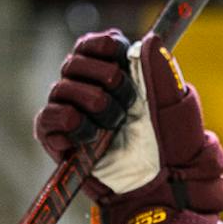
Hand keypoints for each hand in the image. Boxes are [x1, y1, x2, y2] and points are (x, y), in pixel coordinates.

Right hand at [33, 29, 222, 223]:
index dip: (105, 47)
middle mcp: (89, 90)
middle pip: (74, 61)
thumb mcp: (174, 102)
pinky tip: (89, 134)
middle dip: (105, 80)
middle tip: (127, 106)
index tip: (122, 59)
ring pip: (61, 87)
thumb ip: (160, 67)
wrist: (165, 183)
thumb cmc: (174, 146)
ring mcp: (71, 113)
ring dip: (92, 104)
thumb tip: (148, 40)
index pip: (93, 44)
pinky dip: (68, 121)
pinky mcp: (58, 139)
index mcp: (115, 74)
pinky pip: (48, 117)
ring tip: (113, 127)